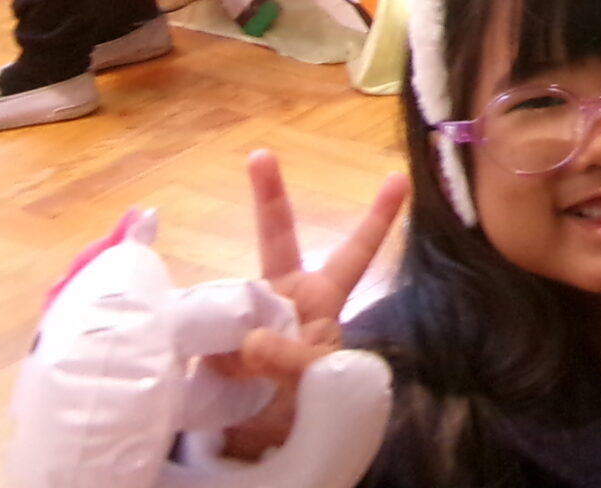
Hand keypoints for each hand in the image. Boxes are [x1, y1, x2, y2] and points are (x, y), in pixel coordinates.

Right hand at [214, 151, 407, 460]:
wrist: (261, 446)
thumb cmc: (307, 403)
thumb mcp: (319, 380)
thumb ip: (292, 358)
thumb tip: (251, 339)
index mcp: (319, 299)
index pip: (355, 253)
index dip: (378, 218)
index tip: (401, 177)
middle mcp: (283, 298)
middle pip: (277, 241)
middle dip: (270, 198)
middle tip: (261, 155)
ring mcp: (245, 317)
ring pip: (233, 302)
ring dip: (232, 333)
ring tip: (241, 374)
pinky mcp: (211, 343)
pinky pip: (200, 337)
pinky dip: (200, 354)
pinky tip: (207, 372)